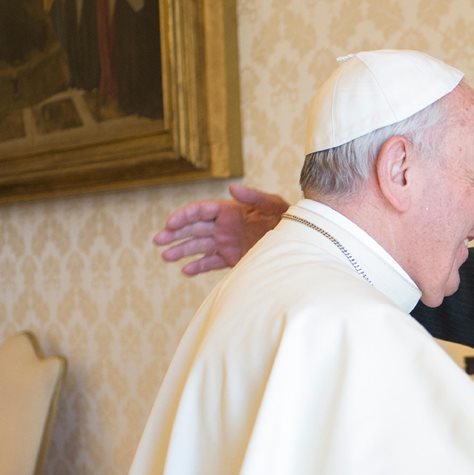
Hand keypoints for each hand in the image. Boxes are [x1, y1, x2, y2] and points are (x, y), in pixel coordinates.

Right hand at [153, 183, 287, 274]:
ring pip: (198, 247)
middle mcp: (224, 226)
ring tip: (165, 257)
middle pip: (193, 229)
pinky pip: (211, 263)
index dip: (183, 216)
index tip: (170, 223)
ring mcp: (226, 243)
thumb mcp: (274, 204)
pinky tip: (185, 271)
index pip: (200, 211)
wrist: (298, 239)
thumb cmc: (286, 218)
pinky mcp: (232, 258)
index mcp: (229, 210)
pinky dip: (198, 267)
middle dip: (174, 234)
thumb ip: (253, 196)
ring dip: (181, 251)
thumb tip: (231, 187)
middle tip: (157, 241)